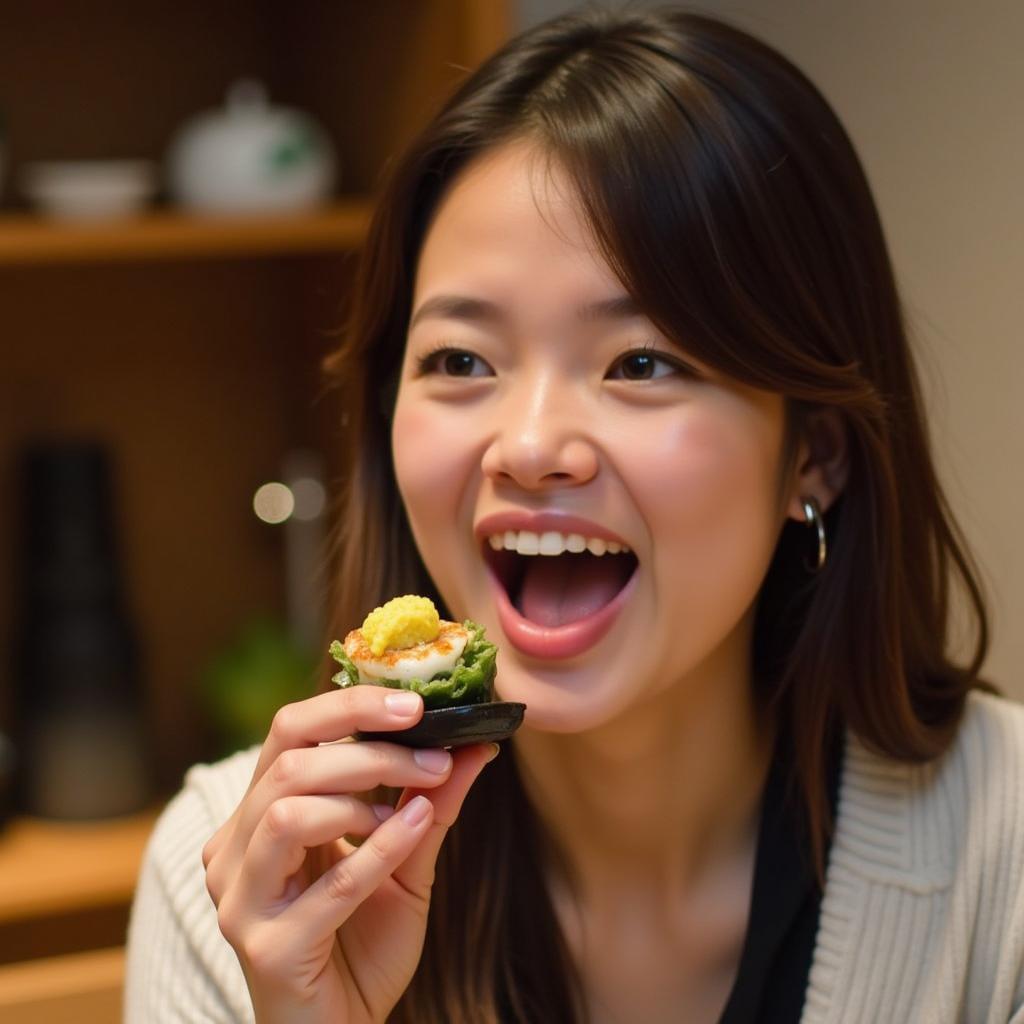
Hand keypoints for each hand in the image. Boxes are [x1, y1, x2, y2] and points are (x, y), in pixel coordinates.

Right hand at [202, 685, 496, 1022]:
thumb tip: (475, 744)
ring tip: (414, 806)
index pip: (287, 732)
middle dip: (370, 751)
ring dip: (363, 797)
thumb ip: (429, 803)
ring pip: (287, 812)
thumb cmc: (362, 944)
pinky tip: (415, 828)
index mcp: (257, 816)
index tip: (414, 703)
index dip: (348, 705)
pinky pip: (327, 884)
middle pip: (288, 764)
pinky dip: (379, 849)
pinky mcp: (266, 948)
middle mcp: (235, 850)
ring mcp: (242, 900)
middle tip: (435, 757)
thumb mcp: (404, 862)